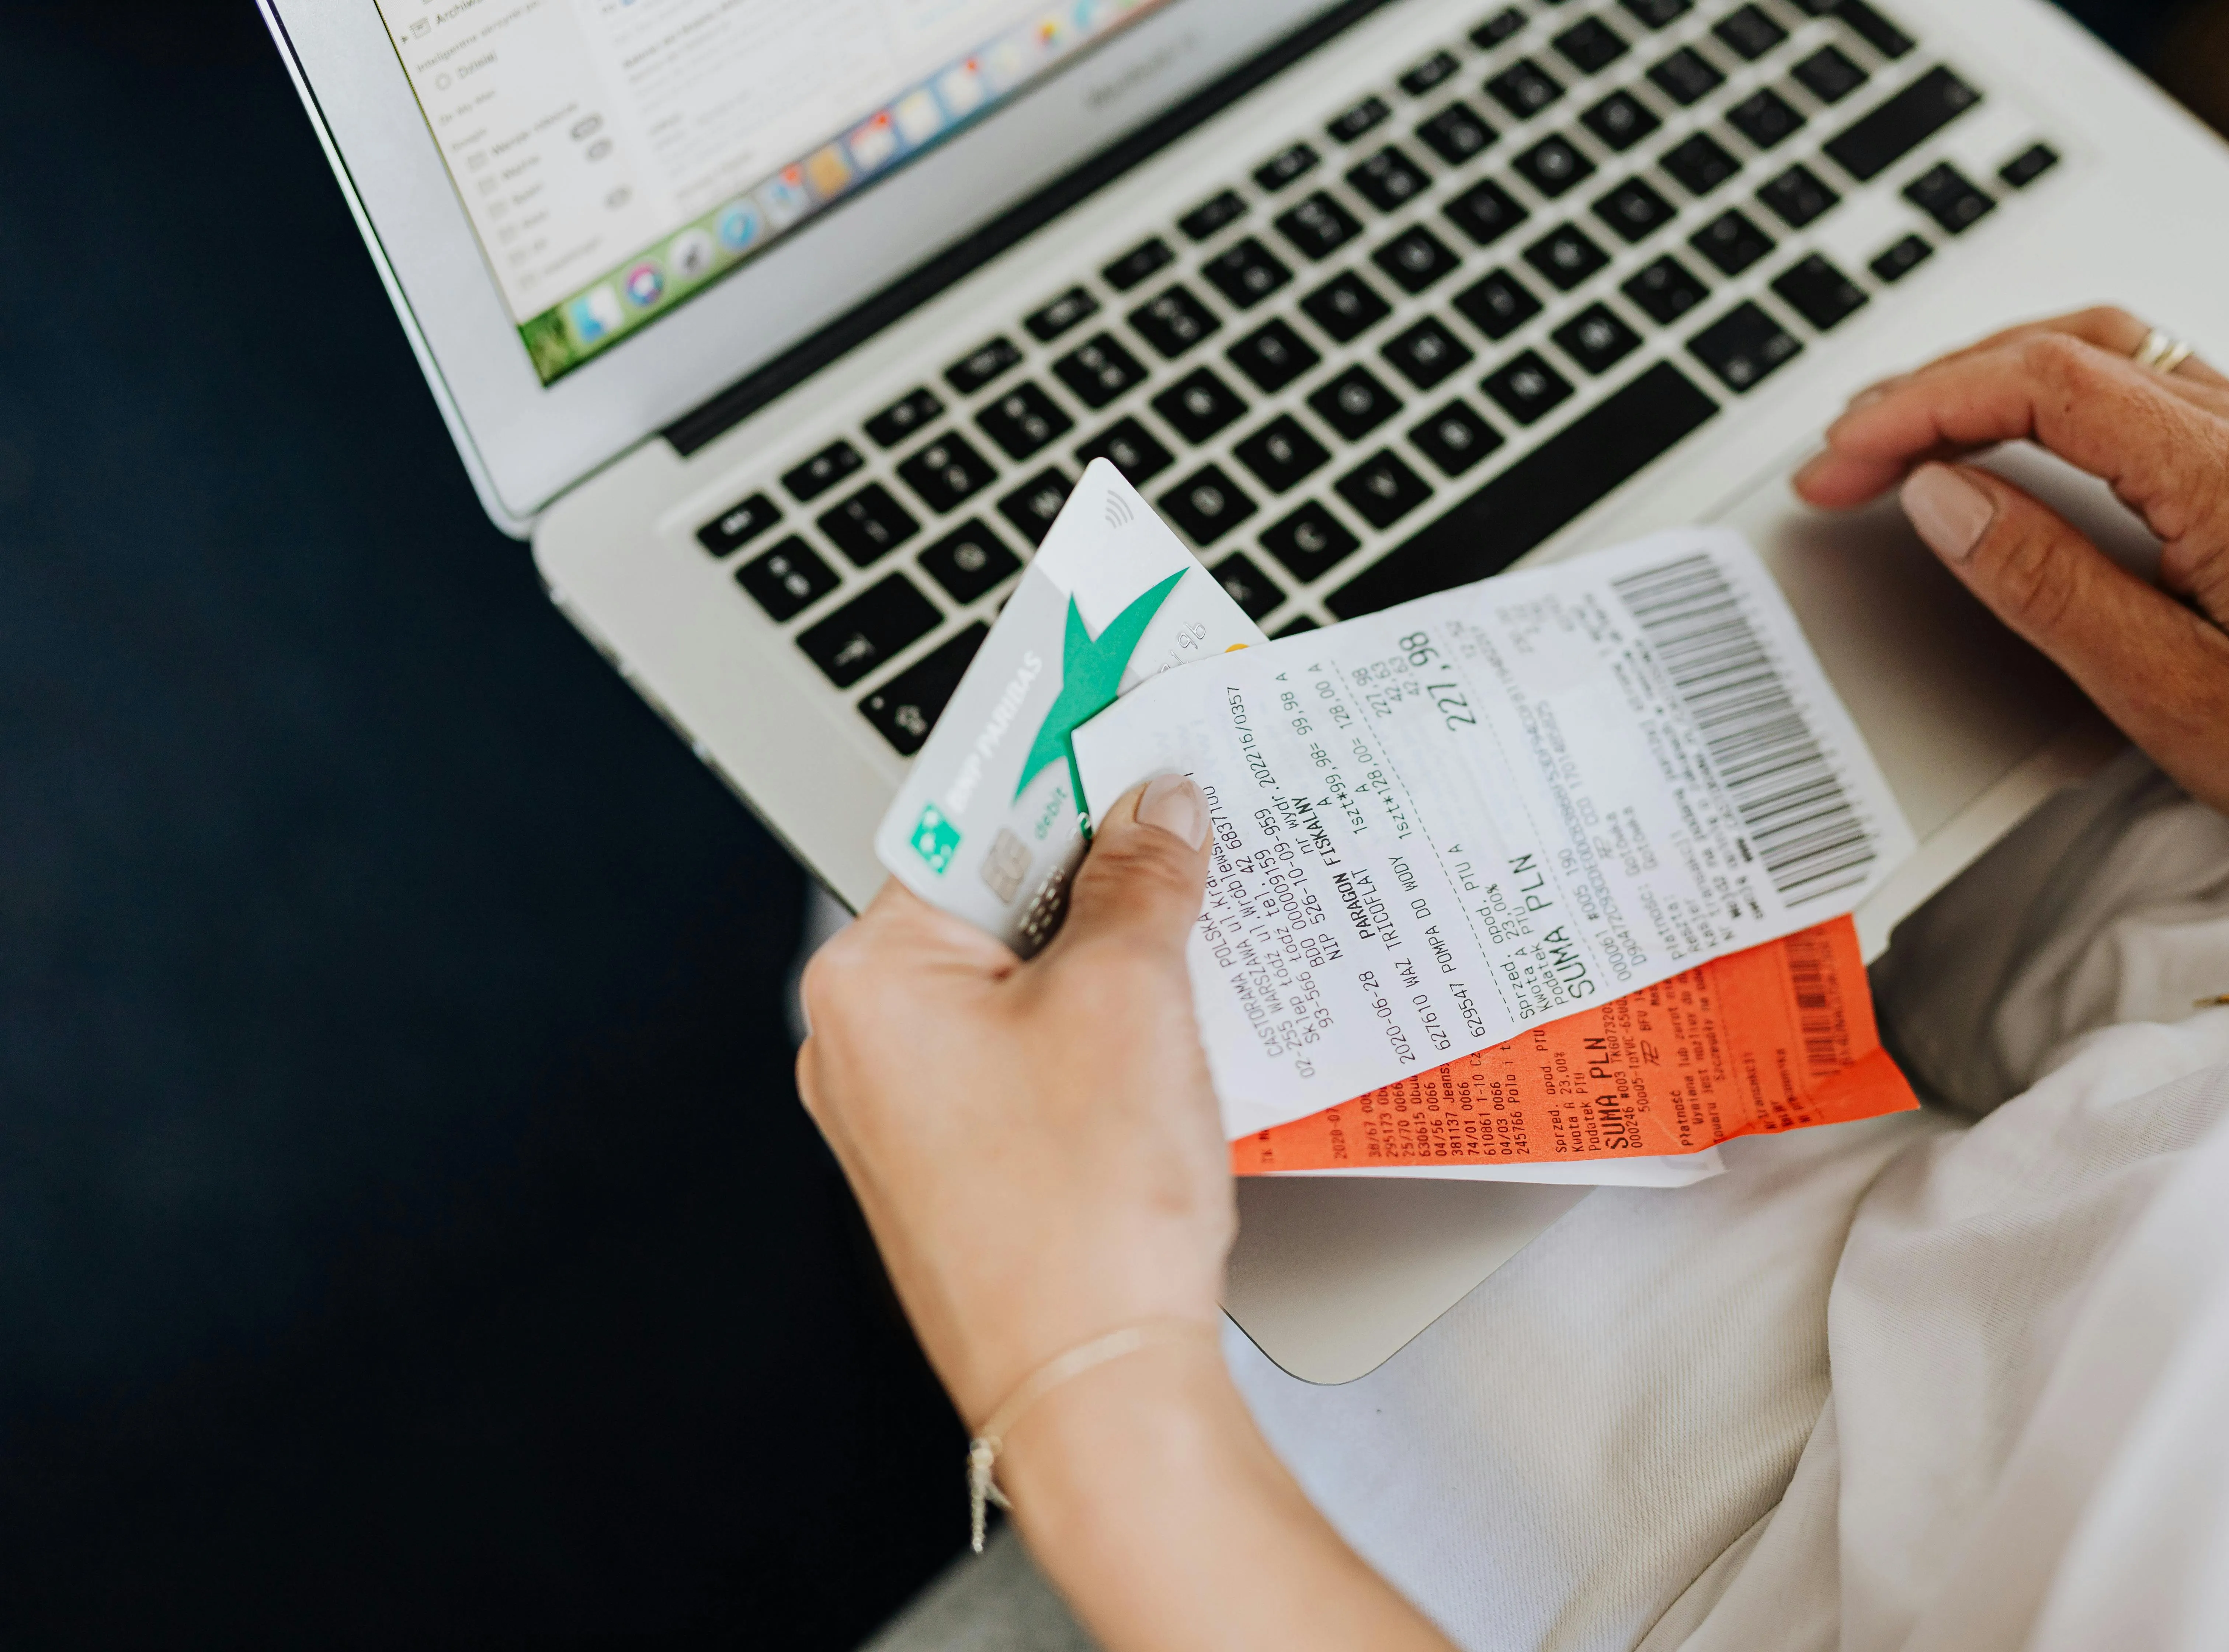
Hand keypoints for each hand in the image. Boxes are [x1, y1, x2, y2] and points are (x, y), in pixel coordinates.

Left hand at [799, 777, 1453, 1650]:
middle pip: (993, 895)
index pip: (966, 818)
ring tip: (1200, 921)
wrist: (1096, 1392)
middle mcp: (866, 1044)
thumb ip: (1141, 878)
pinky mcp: (968, 1163)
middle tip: (1190, 817)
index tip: (1113, 705)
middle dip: (1099, 860)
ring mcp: (911, 1114)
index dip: (1055, 758)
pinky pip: (1033, 1051)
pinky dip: (1103, 1022)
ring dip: (1111, 946)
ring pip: (1021, 977)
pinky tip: (1176, 1022)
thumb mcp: (1131, 998)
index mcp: (869, 981)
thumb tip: (1155, 806)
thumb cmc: (1084, 1217)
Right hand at [1794, 307, 2228, 891]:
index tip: (1843, 460)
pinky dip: (2049, 399)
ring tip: (1904, 434)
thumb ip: (2046, 584)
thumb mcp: (2167, 691)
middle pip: (2066, 347)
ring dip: (1990, 377)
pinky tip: (2008, 442)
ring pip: (2106, 353)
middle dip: (1934, 387)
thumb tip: (1943, 498)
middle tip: (1844, 453)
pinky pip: (2144, 392)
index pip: (2042, 384)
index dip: (1921, 409)